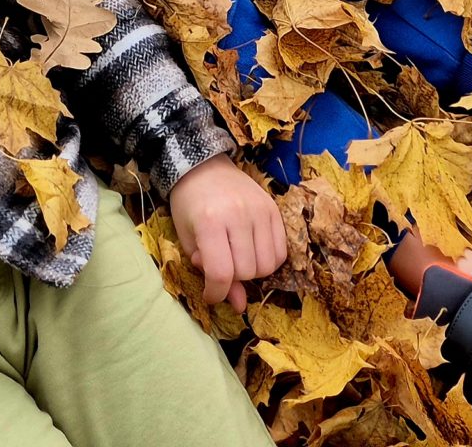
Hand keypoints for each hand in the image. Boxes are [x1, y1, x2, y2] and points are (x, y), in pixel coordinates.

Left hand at [168, 155, 285, 310]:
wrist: (202, 166)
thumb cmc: (189, 205)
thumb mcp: (189, 239)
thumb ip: (210, 272)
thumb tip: (238, 306)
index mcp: (210, 222)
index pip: (221, 273)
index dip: (216, 293)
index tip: (210, 294)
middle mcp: (239, 215)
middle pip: (247, 271)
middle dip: (233, 278)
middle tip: (221, 264)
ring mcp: (260, 210)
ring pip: (268, 265)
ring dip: (253, 271)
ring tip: (237, 257)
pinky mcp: (274, 209)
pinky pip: (282, 250)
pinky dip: (269, 259)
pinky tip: (253, 250)